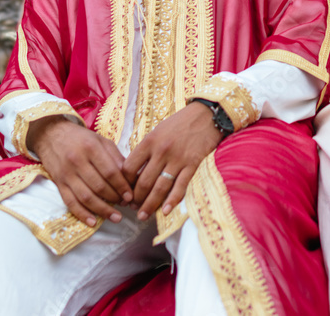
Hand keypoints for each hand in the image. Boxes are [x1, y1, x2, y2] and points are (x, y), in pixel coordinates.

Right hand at [27, 116, 134, 226]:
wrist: (51, 135)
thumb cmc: (81, 138)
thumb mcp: (101, 141)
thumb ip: (116, 157)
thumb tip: (131, 176)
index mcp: (91, 148)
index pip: (110, 172)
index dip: (122, 186)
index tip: (131, 196)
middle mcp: (77, 161)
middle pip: (99, 186)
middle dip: (115, 199)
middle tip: (126, 205)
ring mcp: (66, 174)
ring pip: (86, 197)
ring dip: (102, 210)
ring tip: (115, 217)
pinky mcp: (58, 183)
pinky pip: (70, 202)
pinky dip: (81, 214)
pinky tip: (92, 222)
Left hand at [122, 101, 222, 220]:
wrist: (206, 115)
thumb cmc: (180, 123)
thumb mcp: (158, 131)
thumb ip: (147, 149)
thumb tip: (135, 171)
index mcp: (149, 141)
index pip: (129, 167)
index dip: (124, 183)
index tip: (123, 192)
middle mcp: (161, 151)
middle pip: (143, 181)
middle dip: (136, 199)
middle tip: (132, 208)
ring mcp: (177, 159)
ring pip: (160, 187)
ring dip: (150, 204)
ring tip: (143, 215)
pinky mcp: (192, 164)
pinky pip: (180, 186)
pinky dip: (172, 200)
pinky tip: (166, 211)